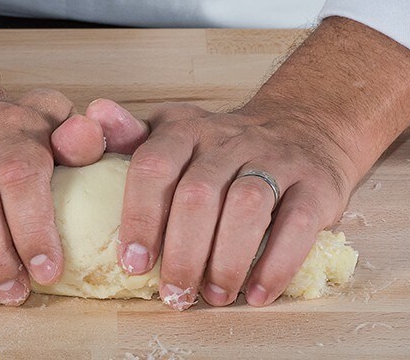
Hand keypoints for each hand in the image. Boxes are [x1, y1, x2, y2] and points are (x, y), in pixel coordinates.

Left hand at [85, 99, 353, 308]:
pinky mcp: (316, 185)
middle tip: (174, 294)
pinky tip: (257, 293)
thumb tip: (93, 115)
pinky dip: (276, 265)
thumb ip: (131, 136)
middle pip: (198, 194)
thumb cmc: (224, 148)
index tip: (134, 264)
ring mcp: (276, 159)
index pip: (154, 166)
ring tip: (214, 296)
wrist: (306, 127)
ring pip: (247, 206)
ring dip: (226, 261)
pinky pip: (297, 225)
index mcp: (185, 128)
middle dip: (182, 253)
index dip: (141, 218)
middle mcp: (229, 139)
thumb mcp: (175, 133)